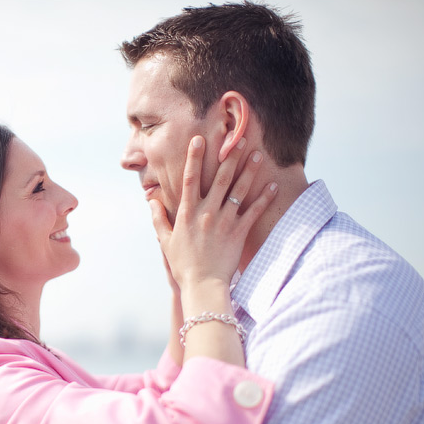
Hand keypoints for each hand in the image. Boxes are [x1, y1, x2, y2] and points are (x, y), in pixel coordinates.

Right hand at [149, 136, 276, 291]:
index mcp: (187, 213)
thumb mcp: (165, 241)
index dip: (194, 158)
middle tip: (239, 138)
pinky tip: (272, 186)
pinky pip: (253, 212)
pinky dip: (264, 199)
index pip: (190, 179)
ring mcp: (224, 222)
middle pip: (219, 179)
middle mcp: (206, 213)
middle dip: (229, 157)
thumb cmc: (182, 264)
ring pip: (238, 191)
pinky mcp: (238, 233)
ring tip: (258, 154)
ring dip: (249, 171)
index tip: (198, 140)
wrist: (203, 285)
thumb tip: (151, 200)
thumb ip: (158, 218)